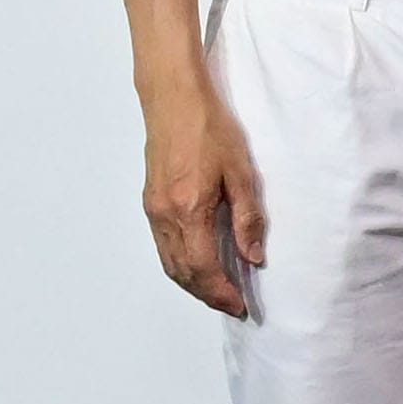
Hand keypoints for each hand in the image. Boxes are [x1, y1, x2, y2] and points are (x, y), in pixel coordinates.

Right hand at [141, 70, 270, 314]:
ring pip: (169, 263)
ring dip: (192, 284)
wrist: (174, 98)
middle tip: (232, 305)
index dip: (222, 293)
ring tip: (218, 291)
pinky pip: (162, 246)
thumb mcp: (240, 171)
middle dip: (207, 295)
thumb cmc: (210, 127)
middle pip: (183, 273)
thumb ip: (247, 218)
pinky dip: (179, 265)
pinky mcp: (150, 201)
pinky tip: (197, 264)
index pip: (203, 268)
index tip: (241, 305)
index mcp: (189, 210)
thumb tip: (252, 258)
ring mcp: (153, 210)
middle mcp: (165, 216)